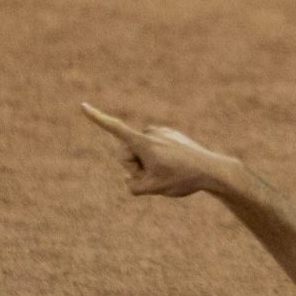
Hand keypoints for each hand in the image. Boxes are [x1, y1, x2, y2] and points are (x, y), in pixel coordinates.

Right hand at [81, 104, 239, 198]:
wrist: (212, 170)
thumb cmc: (182, 179)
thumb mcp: (153, 189)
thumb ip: (133, 186)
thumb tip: (131, 179)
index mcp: (144, 143)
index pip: (115, 129)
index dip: (97, 118)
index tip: (83, 106)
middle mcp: (151, 133)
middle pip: (127, 154)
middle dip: (135, 168)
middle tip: (157, 175)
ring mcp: (162, 133)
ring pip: (141, 153)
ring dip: (148, 164)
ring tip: (170, 171)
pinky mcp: (171, 135)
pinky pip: (154, 150)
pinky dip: (159, 159)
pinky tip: (176, 165)